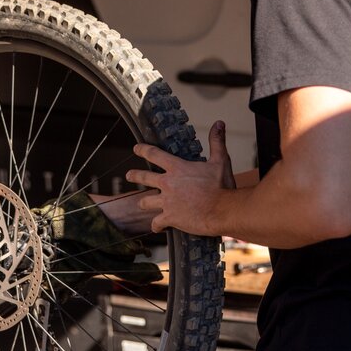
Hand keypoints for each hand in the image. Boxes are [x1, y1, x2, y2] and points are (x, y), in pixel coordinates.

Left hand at [127, 120, 234, 234]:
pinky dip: (156, 225)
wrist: (222, 210)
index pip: (154, 154)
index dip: (143, 150)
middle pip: (144, 178)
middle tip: (128, 175)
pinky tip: (157, 227)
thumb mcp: (220, 160)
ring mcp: (167, 202)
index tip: (136, 148)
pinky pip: (156, 223)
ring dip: (143, 202)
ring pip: (146, 201)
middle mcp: (168, 184)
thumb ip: (216, 142)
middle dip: (134, 175)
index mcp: (177, 168)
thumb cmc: (222, 186)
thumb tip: (219, 124)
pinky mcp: (170, 218)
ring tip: (141, 203)